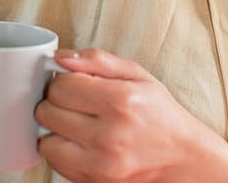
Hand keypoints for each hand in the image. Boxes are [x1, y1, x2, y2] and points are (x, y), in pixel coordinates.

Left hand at [35, 48, 227, 182]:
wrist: (182, 156)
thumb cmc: (159, 112)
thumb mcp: (136, 73)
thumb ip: (97, 60)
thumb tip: (61, 57)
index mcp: (121, 101)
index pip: (61, 86)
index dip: (61, 79)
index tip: (71, 80)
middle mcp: (109, 135)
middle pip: (48, 112)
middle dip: (54, 101)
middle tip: (72, 99)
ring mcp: (101, 164)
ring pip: (46, 141)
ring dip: (54, 128)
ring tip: (74, 120)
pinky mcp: (95, 182)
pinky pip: (55, 164)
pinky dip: (60, 149)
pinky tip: (77, 140)